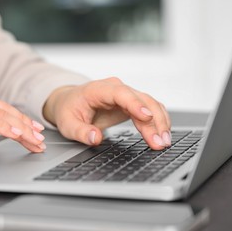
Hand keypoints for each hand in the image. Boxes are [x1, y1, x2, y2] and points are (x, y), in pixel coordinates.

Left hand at [43, 77, 170, 149]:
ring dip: (159, 122)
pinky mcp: (132, 103)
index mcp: (98, 89)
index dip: (135, 104)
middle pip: (141, 100)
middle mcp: (116, 88)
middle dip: (153, 121)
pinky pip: (150, 109)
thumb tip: (95, 138)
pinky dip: (158, 121)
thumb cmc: (69, 110)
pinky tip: (162, 135)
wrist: (70, 102)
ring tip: (164, 142)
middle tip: (159, 142)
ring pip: (150, 104)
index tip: (146, 117)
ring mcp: (126, 94)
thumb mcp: (67, 124)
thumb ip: (81, 132)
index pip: (120, 93)